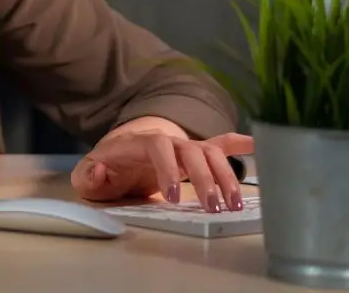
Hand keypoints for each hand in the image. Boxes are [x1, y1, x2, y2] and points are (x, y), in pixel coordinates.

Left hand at [72, 130, 253, 211]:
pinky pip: (221, 144)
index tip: (174, 197)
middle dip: (204, 178)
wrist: (117, 155)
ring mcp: (184, 146)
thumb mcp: (87, 176)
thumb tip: (102, 170)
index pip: (158, 147)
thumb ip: (88, 176)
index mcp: (139, 143)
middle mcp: (166, 140)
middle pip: (191, 151)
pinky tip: (261, 145)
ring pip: (211, 152)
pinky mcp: (196, 154)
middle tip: (213, 207)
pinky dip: (241, 144)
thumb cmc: (105, 169)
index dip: (168, 168)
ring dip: (226, 175)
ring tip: (234, 203)